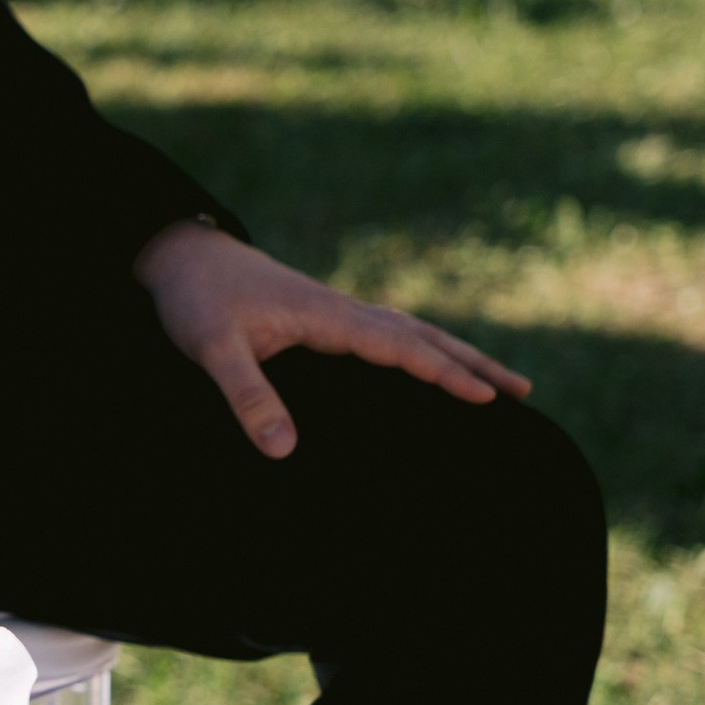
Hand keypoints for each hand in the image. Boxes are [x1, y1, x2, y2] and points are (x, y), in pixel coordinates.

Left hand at [134, 218, 530, 458]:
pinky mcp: (323, 316)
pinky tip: (425, 362)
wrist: (180, 253)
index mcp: (327, 315)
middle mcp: (341, 310)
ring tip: (496, 380)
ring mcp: (335, 311)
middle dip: (472, 362)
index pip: (399, 347)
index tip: (486, 398)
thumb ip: (245, 395)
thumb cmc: (194, 299)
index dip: (443, 372)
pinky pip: (386, 333)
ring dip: (454, 352)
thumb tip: (283, 451)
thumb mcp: (210, 349)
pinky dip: (420, 348)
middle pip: (421, 335)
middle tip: (524, 393)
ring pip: (409, 331)